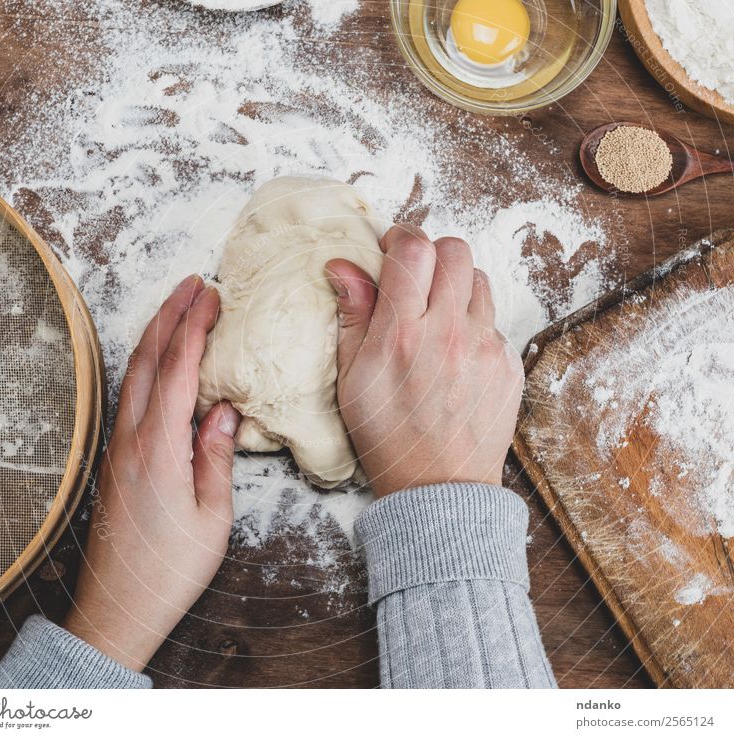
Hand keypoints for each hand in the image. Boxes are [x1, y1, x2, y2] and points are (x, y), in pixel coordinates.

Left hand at [63, 275, 240, 670]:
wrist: (119, 606)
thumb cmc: (170, 568)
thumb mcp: (211, 516)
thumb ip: (216, 457)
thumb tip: (222, 410)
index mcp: (159, 449)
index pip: (179, 371)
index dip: (194, 328)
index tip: (211, 295)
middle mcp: (132, 439)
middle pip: (148, 360)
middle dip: (170, 315)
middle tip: (193, 282)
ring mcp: (119, 446)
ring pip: (135, 374)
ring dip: (156, 335)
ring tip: (178, 307)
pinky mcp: (117, 457)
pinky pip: (131, 394)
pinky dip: (148, 363)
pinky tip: (162, 360)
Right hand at [325, 225, 522, 497]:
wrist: (439, 488)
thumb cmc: (386, 436)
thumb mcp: (352, 380)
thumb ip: (353, 317)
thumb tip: (344, 267)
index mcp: (402, 335)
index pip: (413, 251)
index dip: (401, 239)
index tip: (392, 251)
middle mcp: (450, 334)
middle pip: (454, 251)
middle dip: (432, 255)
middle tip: (417, 278)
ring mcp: (486, 349)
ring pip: (480, 281)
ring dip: (457, 286)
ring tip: (438, 315)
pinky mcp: (508, 365)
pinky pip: (495, 321)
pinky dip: (475, 323)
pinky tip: (457, 351)